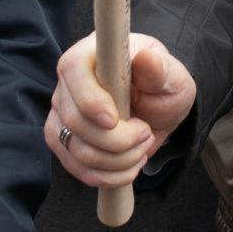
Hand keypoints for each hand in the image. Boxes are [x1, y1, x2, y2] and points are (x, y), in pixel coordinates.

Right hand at [44, 32, 197, 187]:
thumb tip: (146, 58)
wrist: (156, 107)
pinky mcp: (63, 142)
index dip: (90, 100)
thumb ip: (159, 69)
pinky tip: (130, 164)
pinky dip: (110, 176)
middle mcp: (67, 84)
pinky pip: (79, 170)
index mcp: (88, 55)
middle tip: (146, 133)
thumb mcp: (170, 74)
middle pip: (76, 122)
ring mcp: (61, 115)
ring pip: (79, 152)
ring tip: (142, 147)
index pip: (73, 72)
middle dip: (118, 140)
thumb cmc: (160, 83)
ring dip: (119, 160)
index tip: (114, 121)